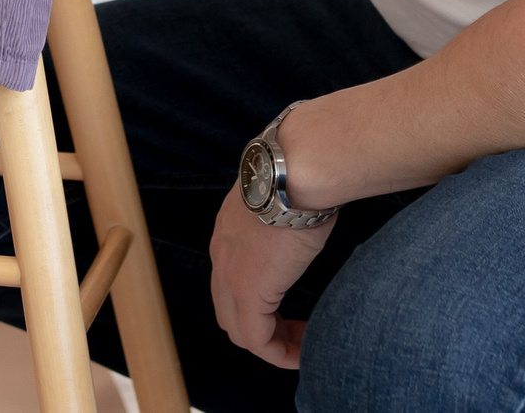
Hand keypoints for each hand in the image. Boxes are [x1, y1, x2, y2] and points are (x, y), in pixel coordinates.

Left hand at [208, 184, 332, 370]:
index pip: (230, 283)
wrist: (295, 170)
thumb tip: (303, 217)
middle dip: (261, 328)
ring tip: (302, 345)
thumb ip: (281, 218)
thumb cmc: (300, 178)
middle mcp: (221, 256)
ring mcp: (230, 275)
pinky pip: (257, 340)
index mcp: (228, 234)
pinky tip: (302, 352)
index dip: (258, 304)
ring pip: (239, 330)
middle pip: (229, 311)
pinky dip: (278, 353)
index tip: (291, 310)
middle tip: (297, 332)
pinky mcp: (249, 291)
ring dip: (271, 343)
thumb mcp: (283, 202)